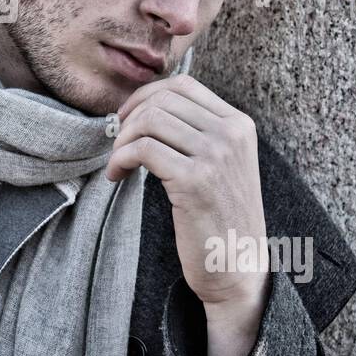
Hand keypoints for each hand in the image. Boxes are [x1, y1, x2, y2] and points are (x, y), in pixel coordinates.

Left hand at [106, 74, 268, 323]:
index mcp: (239, 125)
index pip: (183, 86)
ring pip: (150, 121)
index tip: (126, 118)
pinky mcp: (194, 181)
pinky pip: (142, 150)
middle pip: (163, 100)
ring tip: (118, 164)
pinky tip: (116, 176)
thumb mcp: (222, 164)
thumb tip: (146, 106)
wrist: (237, 268)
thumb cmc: (220, 218)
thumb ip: (197, 133)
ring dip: (122, 141)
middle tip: (118, 145)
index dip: (145, 96)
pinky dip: (120, 160)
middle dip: (129, 118)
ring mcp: (215, 156)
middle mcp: (231, 135)